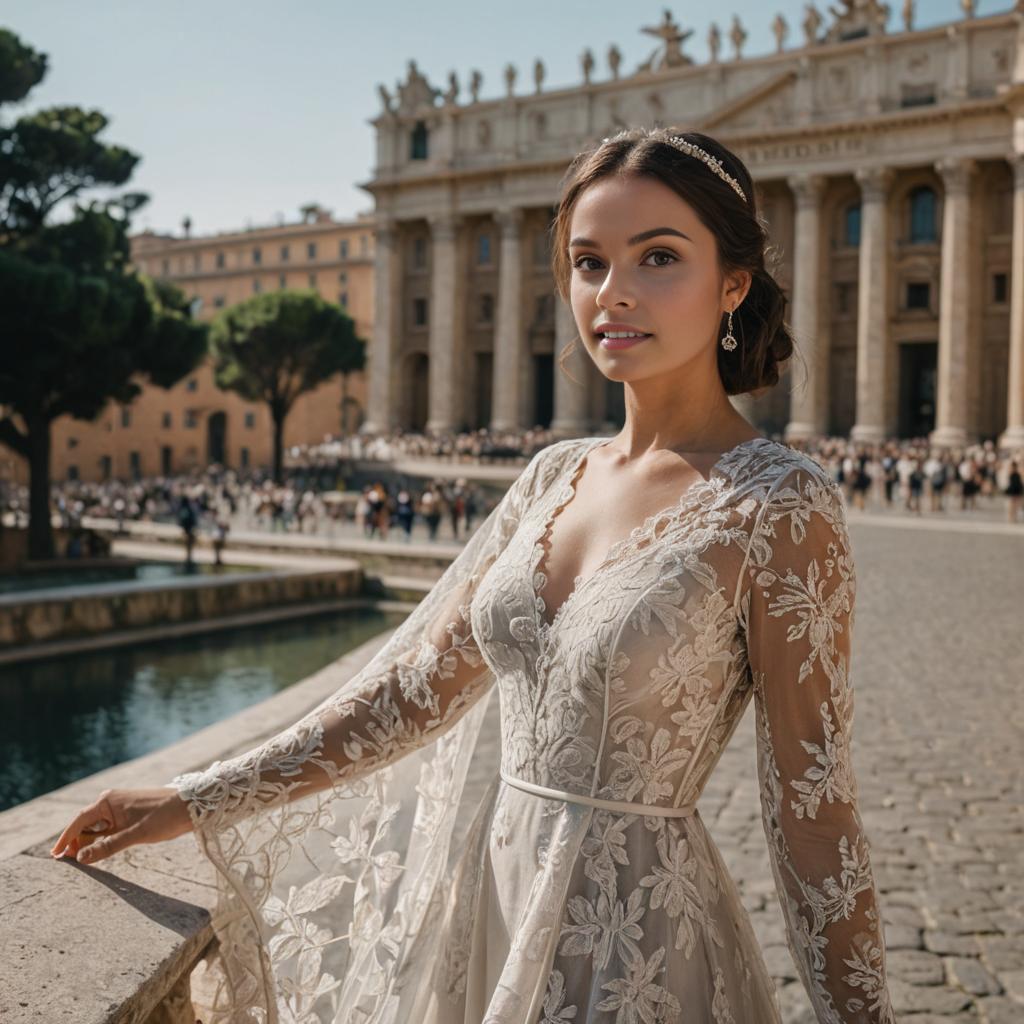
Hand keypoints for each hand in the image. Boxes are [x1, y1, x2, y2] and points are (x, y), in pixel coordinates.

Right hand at [50, 787, 193, 864]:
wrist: (192, 806)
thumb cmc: (164, 817)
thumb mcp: (136, 835)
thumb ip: (108, 846)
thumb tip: (81, 858)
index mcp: (108, 801)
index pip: (78, 821)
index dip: (65, 839)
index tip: (54, 855)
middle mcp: (111, 801)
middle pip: (85, 825)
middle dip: (76, 842)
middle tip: (68, 862)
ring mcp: (120, 807)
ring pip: (98, 827)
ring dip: (89, 842)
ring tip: (82, 859)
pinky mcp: (130, 814)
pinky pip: (109, 828)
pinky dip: (102, 839)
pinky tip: (100, 851)